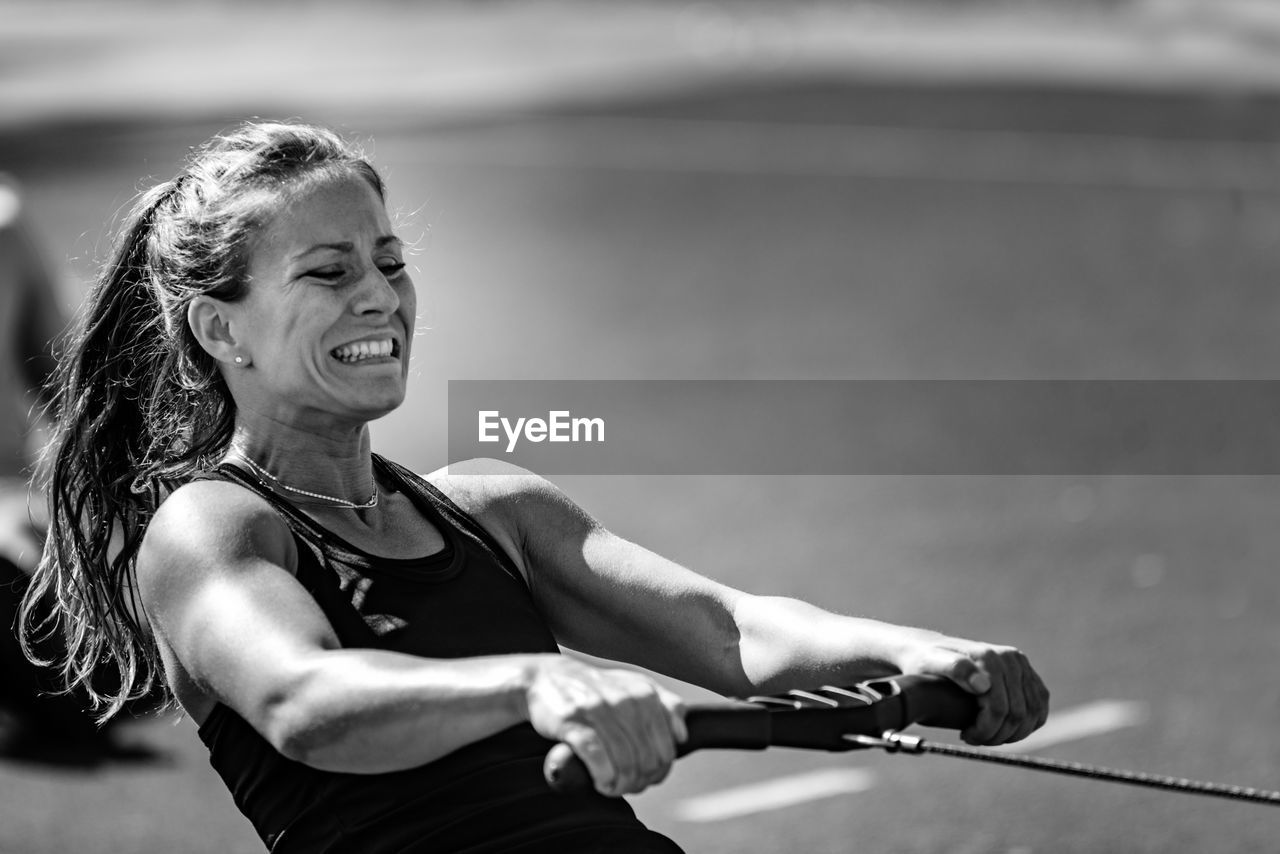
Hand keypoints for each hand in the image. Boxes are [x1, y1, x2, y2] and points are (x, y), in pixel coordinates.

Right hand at [524, 656, 686, 796]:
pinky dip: (603, 778)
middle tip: (627, 785)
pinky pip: (598, 759)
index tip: (645, 777)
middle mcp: (625, 699)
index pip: (666, 749)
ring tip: (613, 787)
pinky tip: (601, 783)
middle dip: (640, 781)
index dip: (659, 771)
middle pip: (648, 760)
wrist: (547, 678)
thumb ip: (665, 705)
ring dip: (621, 785)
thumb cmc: (596, 689)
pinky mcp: (573, 722)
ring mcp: (599, 710)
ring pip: (625, 763)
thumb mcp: (635, 687)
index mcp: (645, 693)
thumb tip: (682, 735)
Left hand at [897, 633, 1049, 745]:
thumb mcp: (930, 664)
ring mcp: (1021, 665)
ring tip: (988, 735)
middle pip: (1018, 714)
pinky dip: (1028, 724)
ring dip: (1013, 733)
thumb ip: (955, 669)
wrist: (928, 649)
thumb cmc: (924, 661)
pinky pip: (1039, 706)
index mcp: (989, 657)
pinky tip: (1007, 729)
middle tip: (976, 739)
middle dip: (997, 734)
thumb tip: (983, 686)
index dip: (985, 730)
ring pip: (1033, 713)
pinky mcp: (1027, 674)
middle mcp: (1010, 658)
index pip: (999, 708)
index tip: (966, 736)